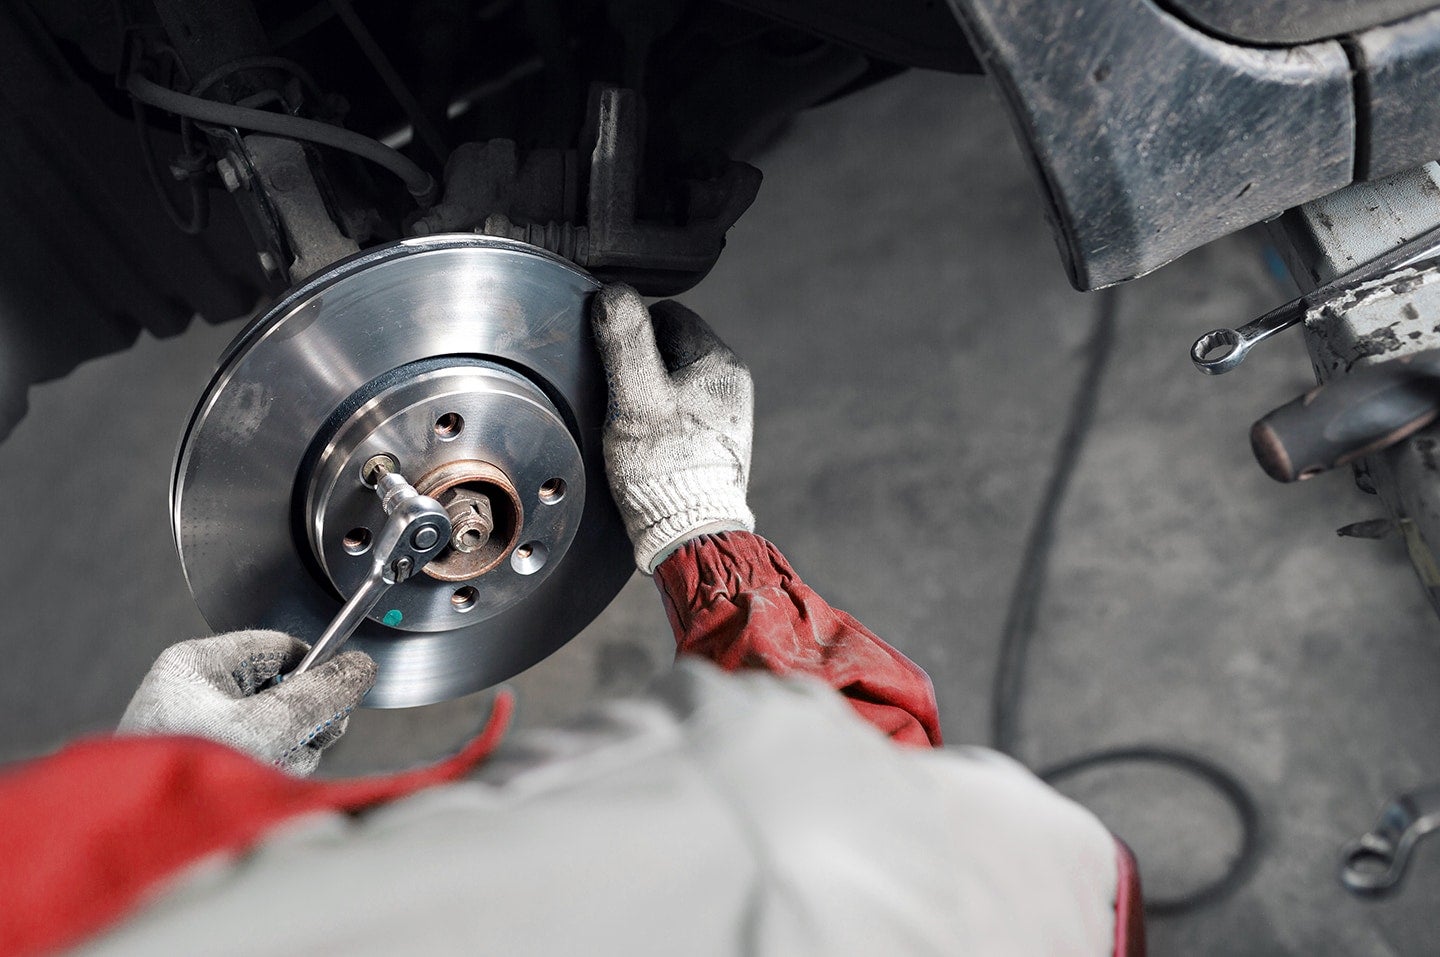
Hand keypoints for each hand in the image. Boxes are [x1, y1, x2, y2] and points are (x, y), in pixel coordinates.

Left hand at [118, 630, 376, 775]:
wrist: (138, 840)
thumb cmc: (183, 777)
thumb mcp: (264, 728)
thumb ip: (317, 696)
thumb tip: (357, 668)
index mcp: (196, 665)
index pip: (279, 646)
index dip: (316, 669)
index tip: (340, 693)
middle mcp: (194, 693)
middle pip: (282, 689)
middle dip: (302, 721)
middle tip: (305, 741)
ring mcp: (198, 730)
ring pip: (275, 726)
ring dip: (289, 750)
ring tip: (272, 770)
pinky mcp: (204, 762)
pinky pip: (259, 754)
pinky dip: (269, 769)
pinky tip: (260, 784)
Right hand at [591, 284, 754, 571]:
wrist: (690, 533)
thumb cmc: (663, 468)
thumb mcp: (636, 399)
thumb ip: (625, 343)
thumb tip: (614, 292)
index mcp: (719, 362)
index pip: (667, 315)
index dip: (631, 330)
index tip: (611, 359)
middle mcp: (731, 383)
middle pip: (672, 347)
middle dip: (640, 363)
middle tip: (618, 395)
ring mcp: (727, 414)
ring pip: (676, 380)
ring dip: (649, 392)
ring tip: (632, 423)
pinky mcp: (718, 441)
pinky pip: (683, 411)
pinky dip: (661, 418)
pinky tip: (648, 443)